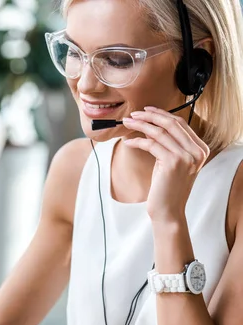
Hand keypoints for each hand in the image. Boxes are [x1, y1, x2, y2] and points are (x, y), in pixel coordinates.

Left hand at [122, 106, 209, 222]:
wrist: (169, 211)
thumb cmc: (167, 187)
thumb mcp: (170, 162)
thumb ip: (168, 144)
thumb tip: (150, 125)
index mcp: (200, 149)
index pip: (180, 123)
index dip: (162, 114)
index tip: (146, 110)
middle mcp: (197, 151)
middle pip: (171, 123)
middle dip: (149, 116)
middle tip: (133, 114)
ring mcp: (186, 156)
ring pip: (159, 132)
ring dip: (140, 125)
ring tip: (126, 124)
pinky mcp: (173, 162)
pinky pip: (151, 144)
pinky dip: (137, 141)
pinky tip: (128, 142)